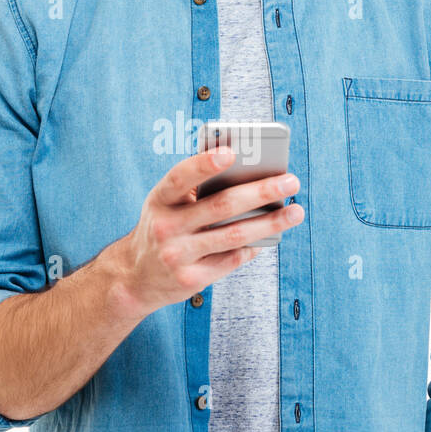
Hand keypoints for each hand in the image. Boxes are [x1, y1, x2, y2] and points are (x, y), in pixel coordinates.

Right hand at [115, 146, 303, 314]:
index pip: (180, 177)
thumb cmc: (163, 228)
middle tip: (290, 181)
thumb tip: (249, 175)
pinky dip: (253, 246)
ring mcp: (178, 256)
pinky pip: (232, 259)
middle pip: (221, 206)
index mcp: (159, 200)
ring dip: (270, 222)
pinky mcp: (191, 279)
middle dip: (261, 191)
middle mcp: (166, 227)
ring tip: (295, 211)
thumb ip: (195, 190)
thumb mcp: (166, 204)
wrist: (135, 277)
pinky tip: (270, 236)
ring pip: (234, 235)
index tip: (233, 152)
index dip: (204, 164)